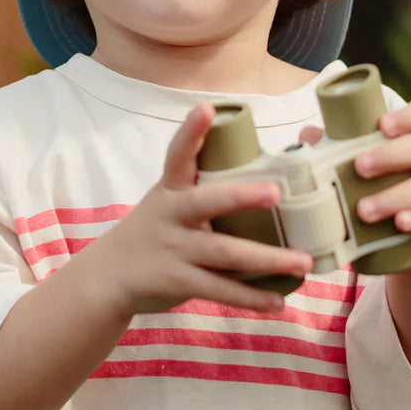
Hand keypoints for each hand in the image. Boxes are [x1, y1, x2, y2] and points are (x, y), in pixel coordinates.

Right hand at [87, 104, 312, 318]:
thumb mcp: (166, 201)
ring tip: (303, 262)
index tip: (206, 108)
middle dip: (241, 197)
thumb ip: (201, 190)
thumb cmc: (154, 231)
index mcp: (170, 189)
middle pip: (207, 203)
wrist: (107, 277)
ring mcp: (173, 249)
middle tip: (275, 192)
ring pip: (224, 253)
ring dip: (267, 259)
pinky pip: (220, 289)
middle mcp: (171, 215)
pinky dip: (251, 297)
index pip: (178, 154)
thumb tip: (264, 180)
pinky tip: (278, 300)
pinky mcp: (177, 281)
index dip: (191, 131)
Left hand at [352, 96, 410, 253]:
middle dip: (393, 155)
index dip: (409, 116)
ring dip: (397, 196)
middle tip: (359, 167)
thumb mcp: (364, 168)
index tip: (382, 125)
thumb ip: (339, 148)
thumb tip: (307, 135)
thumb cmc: (383, 189)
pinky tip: (401, 224)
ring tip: (365, 210)